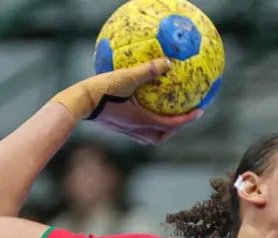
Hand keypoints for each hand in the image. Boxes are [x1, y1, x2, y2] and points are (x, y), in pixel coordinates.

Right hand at [51, 60, 203, 144]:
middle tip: (185, 116)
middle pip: (162, 135)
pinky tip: (143, 108)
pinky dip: (147, 123)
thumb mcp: (126, 77)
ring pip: (150, 135)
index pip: (171, 124)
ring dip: (161, 129)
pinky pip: (138, 129)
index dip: (188, 119)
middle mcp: (135, 129)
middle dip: (175, 128)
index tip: (200, 111)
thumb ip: (148, 70)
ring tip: (166, 116)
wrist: (78, 103)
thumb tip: (168, 62)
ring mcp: (125, 130)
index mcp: (142, 120)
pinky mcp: (117, 126)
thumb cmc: (101, 90)